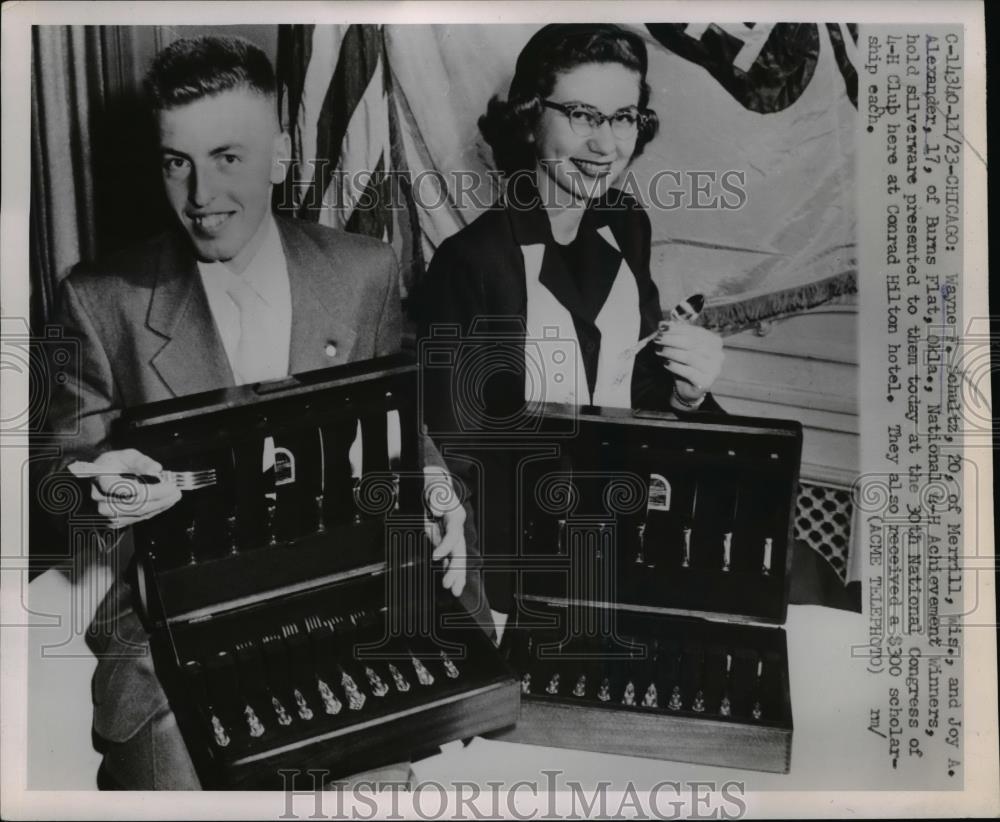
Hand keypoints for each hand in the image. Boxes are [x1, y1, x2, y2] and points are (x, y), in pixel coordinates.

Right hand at [70, 449, 181, 528]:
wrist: (98, 479)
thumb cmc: (112, 466)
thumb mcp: (125, 455)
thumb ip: (141, 461)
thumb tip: (156, 469)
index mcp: (101, 479)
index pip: (122, 488)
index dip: (148, 488)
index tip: (167, 484)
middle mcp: (100, 499)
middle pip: (135, 503)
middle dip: (160, 497)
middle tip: (176, 490)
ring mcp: (106, 513)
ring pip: (138, 513)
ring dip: (161, 505)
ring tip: (174, 496)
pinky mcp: (113, 521)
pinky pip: (138, 518)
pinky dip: (154, 511)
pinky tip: (164, 503)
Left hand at [423, 465, 466, 595]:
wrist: (436, 485)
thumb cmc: (435, 487)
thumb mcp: (434, 488)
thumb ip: (436, 497)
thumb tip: (437, 508)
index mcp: (456, 516)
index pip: (453, 535)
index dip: (445, 547)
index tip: (435, 557)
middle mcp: (457, 528)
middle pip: (459, 551)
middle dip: (456, 569)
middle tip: (449, 586)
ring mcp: (453, 535)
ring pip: (457, 558)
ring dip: (456, 575)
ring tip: (455, 591)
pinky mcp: (445, 540)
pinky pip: (450, 558)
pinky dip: (450, 570)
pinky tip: (450, 584)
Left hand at [653, 322, 723, 401]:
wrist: (689, 388)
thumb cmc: (685, 364)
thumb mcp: (681, 347)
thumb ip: (675, 335)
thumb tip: (662, 324)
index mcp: (715, 341)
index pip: (694, 331)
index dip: (676, 329)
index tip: (661, 328)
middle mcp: (718, 354)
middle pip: (691, 343)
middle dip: (671, 339)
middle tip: (657, 339)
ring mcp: (714, 369)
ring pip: (689, 357)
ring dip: (671, 352)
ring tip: (658, 351)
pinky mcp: (706, 382)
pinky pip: (688, 372)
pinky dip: (675, 366)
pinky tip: (665, 363)